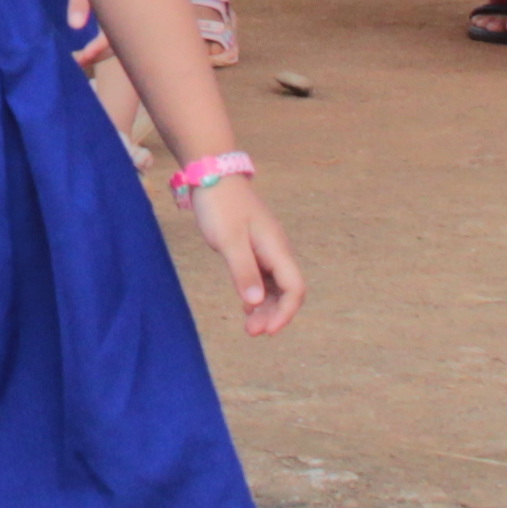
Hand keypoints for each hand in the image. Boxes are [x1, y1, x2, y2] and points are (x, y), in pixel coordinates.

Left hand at [187, 172, 303, 335]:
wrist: (212, 175)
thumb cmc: (220, 205)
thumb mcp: (229, 240)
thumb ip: (243, 270)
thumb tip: (255, 302)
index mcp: (276, 248)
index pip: (295, 288)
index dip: (286, 312)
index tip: (268, 331)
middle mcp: (277, 250)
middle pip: (287, 290)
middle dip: (274, 314)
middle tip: (251, 332)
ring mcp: (266, 248)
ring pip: (275, 286)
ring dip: (265, 307)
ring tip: (249, 326)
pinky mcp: (254, 247)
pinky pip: (263, 277)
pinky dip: (257, 293)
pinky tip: (246, 304)